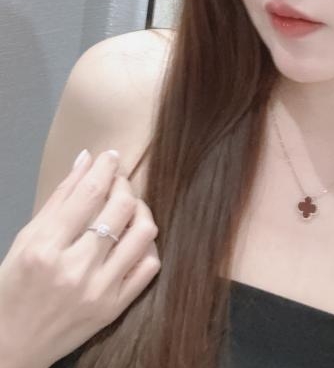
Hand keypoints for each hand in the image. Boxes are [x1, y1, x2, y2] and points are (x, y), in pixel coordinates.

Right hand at [0, 149, 160, 367]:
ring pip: (143, 233)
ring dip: (140, 211)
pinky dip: (146, 246)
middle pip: (121, 208)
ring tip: (129, 208)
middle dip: (124, 184)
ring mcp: (98, 291)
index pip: (88, 194)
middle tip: (117, 181)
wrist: (11, 347)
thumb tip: (86, 158)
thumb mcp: (26, 239)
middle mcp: (75, 270)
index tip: (111, 156)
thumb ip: (60, 197)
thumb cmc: (13, 288)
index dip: (105, 167)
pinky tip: (132, 240)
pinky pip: (149, 267)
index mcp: (46, 249)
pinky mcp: (114, 309)